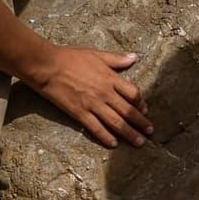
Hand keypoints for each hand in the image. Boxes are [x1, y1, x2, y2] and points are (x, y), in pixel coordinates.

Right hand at [29, 47, 151, 147]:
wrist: (48, 66)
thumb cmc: (71, 57)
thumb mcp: (97, 54)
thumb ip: (117, 59)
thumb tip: (135, 57)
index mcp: (111, 78)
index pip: (133, 93)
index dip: (141, 103)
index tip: (145, 110)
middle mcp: (105, 93)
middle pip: (128, 111)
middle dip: (141, 123)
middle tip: (150, 133)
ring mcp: (93, 104)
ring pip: (116, 122)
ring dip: (129, 133)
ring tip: (139, 143)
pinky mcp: (79, 113)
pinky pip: (96, 128)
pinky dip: (106, 137)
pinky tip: (114, 144)